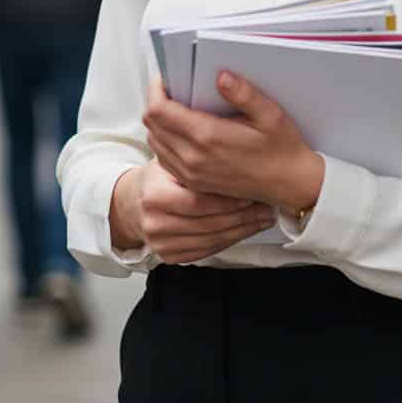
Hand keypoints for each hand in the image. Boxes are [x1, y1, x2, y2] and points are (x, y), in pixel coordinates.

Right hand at [109, 159, 275, 264]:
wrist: (135, 203)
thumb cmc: (161, 176)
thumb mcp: (171, 160)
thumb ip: (192, 157)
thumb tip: (231, 145)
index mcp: (155, 195)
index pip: (199, 202)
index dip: (228, 199)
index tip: (252, 192)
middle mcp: (155, 224)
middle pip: (209, 223)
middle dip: (242, 216)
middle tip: (266, 206)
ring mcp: (161, 244)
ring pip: (212, 240)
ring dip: (242, 230)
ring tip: (263, 217)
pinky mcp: (170, 257)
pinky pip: (207, 251)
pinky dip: (231, 241)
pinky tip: (247, 229)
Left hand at [143, 73, 324, 213]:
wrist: (290, 184)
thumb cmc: (282, 148)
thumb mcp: (270, 114)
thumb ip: (244, 94)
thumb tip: (221, 76)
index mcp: (208, 137)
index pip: (159, 110)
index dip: (156, 89)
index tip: (166, 78)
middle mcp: (193, 158)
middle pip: (151, 125)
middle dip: (156, 102)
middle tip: (173, 88)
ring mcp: (191, 174)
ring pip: (154, 141)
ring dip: (159, 123)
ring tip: (178, 108)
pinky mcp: (193, 183)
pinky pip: (164, 159)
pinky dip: (165, 141)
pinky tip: (183, 131)